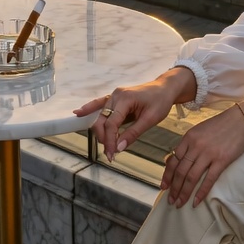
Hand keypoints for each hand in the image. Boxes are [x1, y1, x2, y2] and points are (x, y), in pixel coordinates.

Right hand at [74, 69, 188, 162]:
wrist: (165, 88)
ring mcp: (114, 96)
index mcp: (125, 99)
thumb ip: (133, 133)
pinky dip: (90, 110)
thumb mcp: (151, 119)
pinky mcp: (115, 99)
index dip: (110, 140)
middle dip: (104, 138)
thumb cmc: (160, 101)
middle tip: (111, 155)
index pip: (111, 123)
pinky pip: (100, 105)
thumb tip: (119, 148)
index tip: (112, 154)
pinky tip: (78, 114)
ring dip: (101, 132)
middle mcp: (116, 95)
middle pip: (102, 120)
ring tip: (106, 147)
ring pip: (100, 116)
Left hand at [161, 105, 243, 207]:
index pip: (173, 160)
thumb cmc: (221, 125)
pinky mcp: (222, 160)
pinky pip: (208, 179)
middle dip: (174, 188)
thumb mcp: (199, 130)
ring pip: (191, 177)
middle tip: (170, 200)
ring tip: (179, 204)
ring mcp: (208, 153)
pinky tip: (196, 201)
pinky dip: (201, 192)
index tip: (163, 187)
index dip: (167, 176)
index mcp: (188, 138)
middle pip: (180, 171)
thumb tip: (178, 159)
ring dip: (184, 193)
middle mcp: (196, 146)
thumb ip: (189, 144)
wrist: (242, 120)